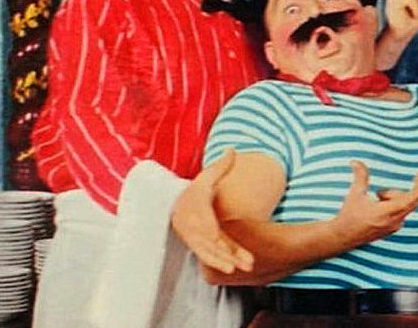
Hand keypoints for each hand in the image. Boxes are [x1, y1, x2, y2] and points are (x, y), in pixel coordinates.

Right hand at [171, 150, 253, 273]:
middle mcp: (192, 224)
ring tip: (241, 268)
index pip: (202, 218)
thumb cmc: (196, 189)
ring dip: (224, 260)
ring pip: (210, 250)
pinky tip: (232, 269)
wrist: (176, 204)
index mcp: (195, 206)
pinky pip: (208, 255)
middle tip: (241, 261)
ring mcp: (193, 237)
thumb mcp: (206, 176)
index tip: (216, 235)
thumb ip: (222, 166)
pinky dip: (218, 262)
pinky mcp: (197, 245)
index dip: (208, 227)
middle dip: (225, 251)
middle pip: (209, 239)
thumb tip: (233, 149)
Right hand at [333, 161, 417, 246]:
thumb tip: (355, 161)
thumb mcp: (355, 194)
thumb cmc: (349, 215)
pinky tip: (379, 204)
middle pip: (411, 201)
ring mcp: (394, 227)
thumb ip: (360, 176)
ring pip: (405, 205)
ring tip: (377, 197)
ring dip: (395, 196)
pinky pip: (401, 211)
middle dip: (408, 188)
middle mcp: (394, 221)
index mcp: (386, 213)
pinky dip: (394, 204)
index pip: (408, 201)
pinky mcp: (392, 229)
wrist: (343, 237)